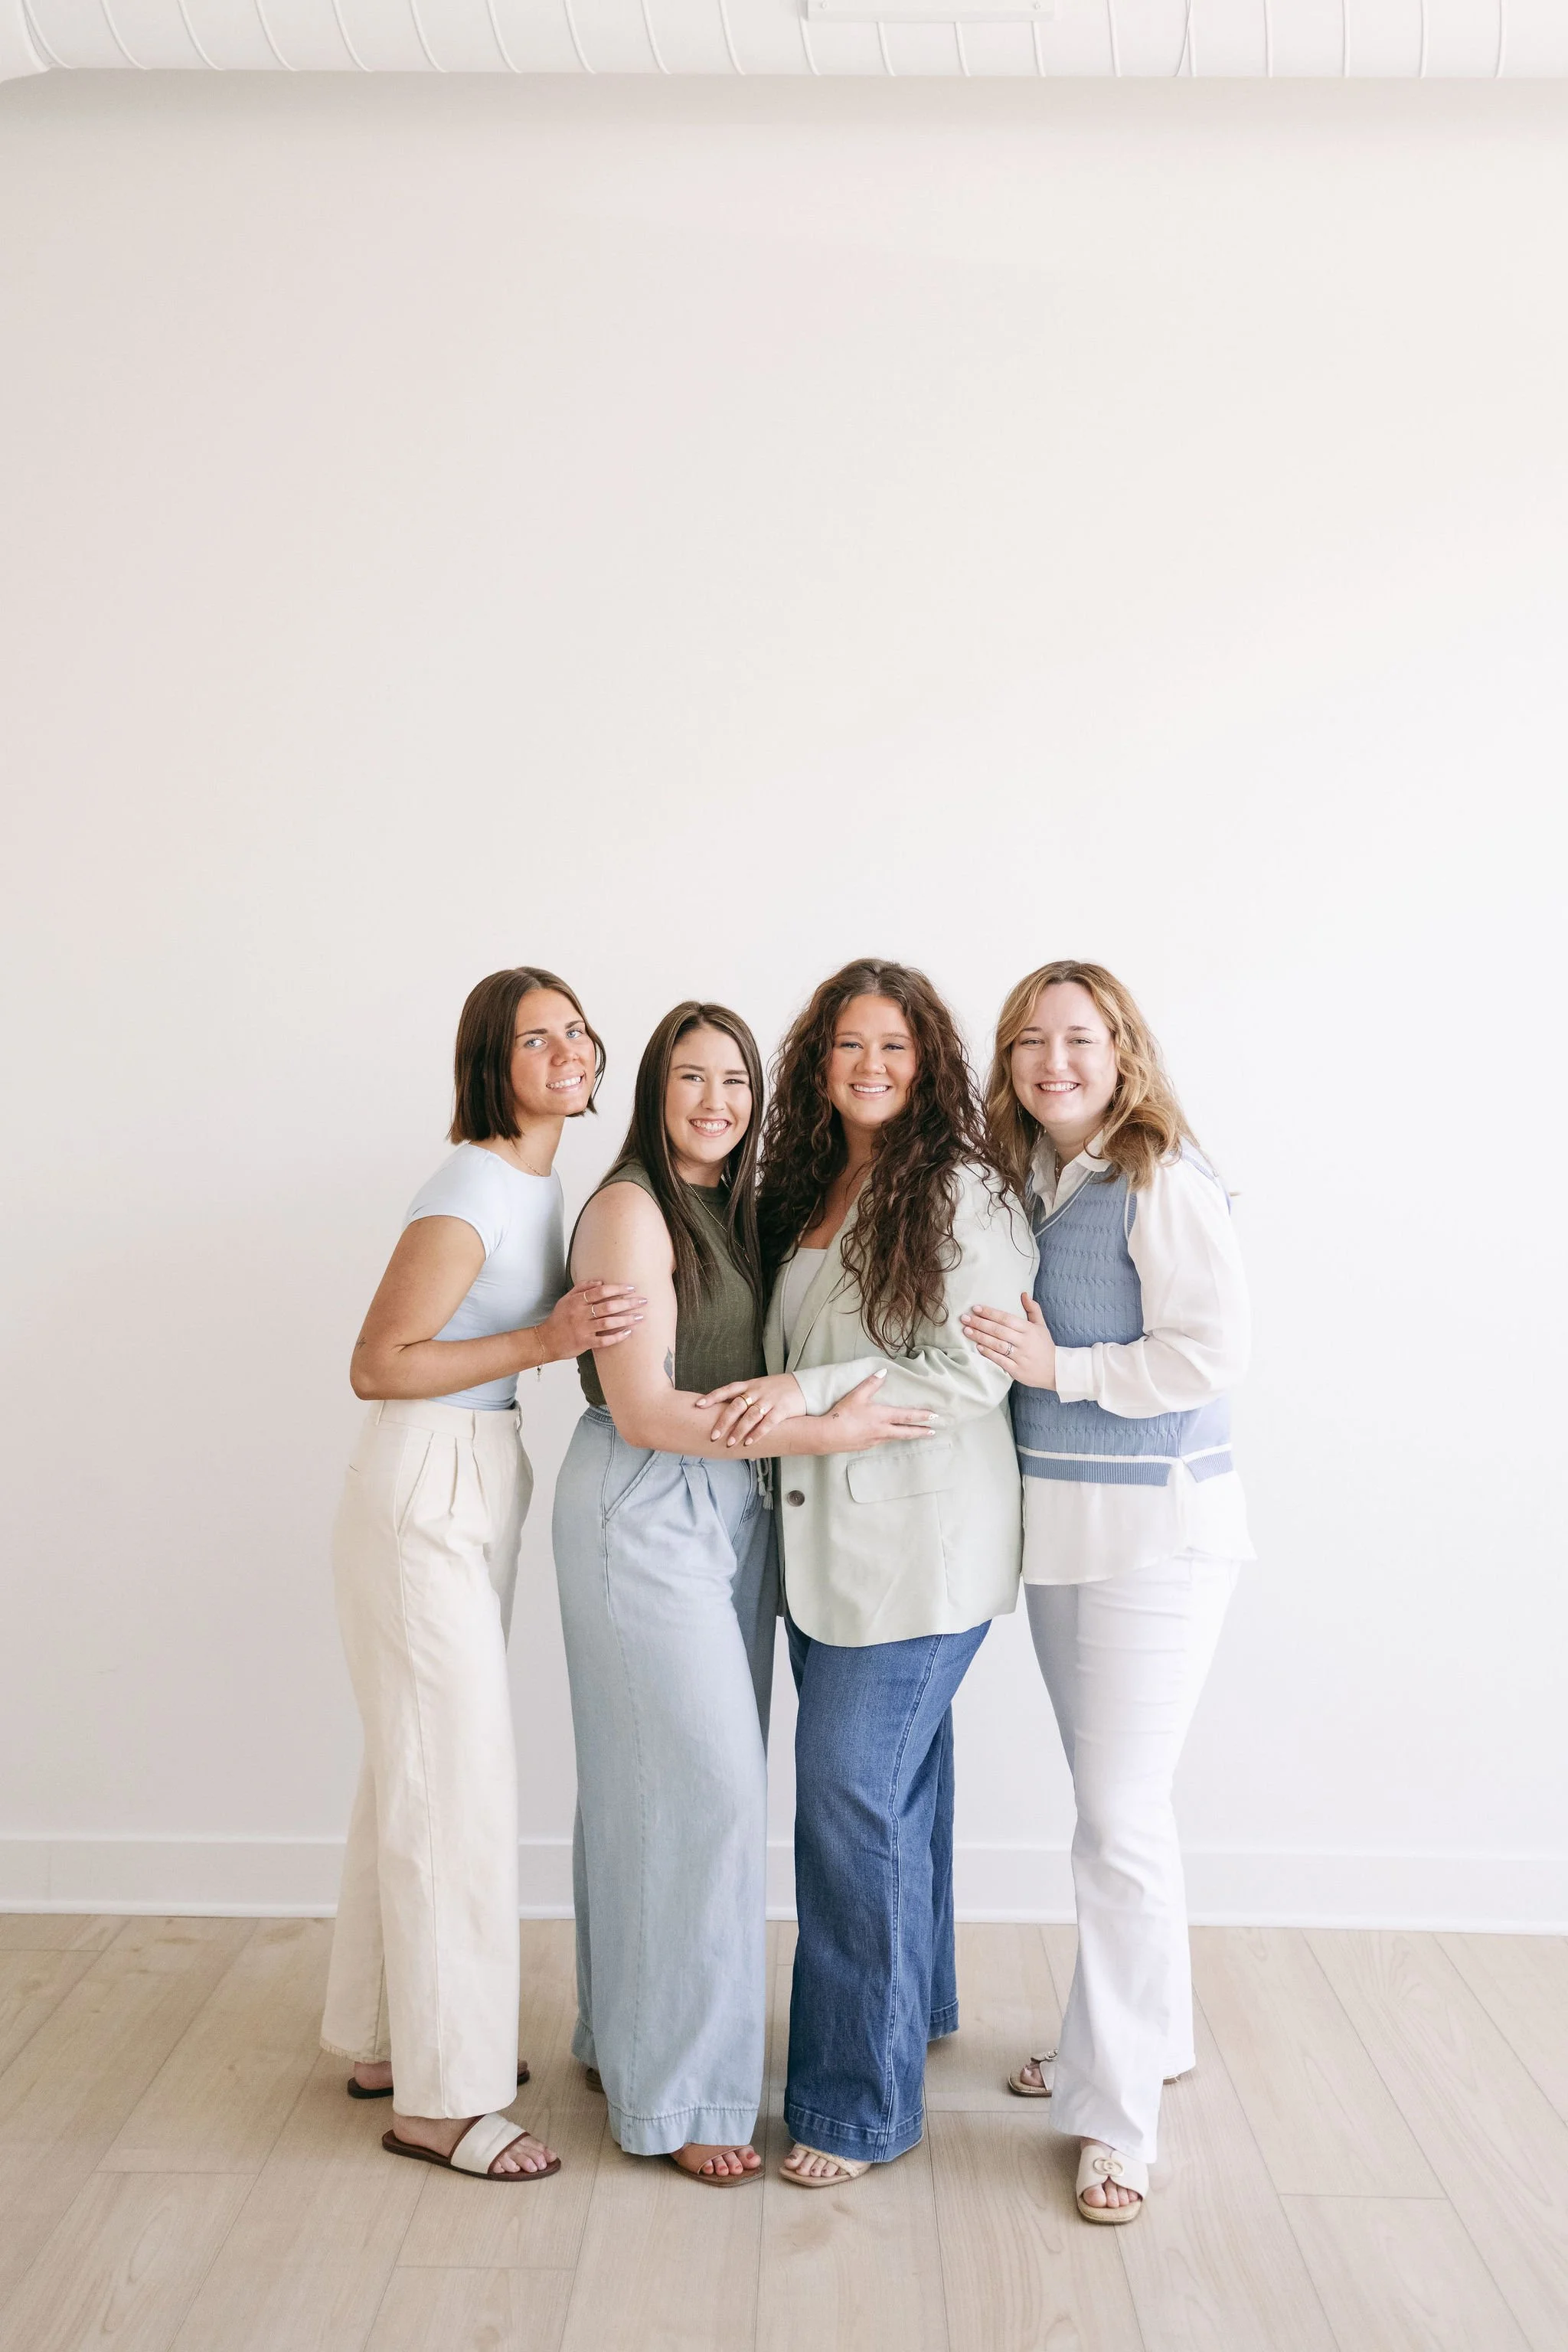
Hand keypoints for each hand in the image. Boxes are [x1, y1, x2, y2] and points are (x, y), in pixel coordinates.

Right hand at [536, 1282, 644, 1363]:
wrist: (546, 1340)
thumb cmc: (559, 1319)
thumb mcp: (566, 1299)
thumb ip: (582, 1288)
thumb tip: (600, 1281)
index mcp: (577, 1301)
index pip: (600, 1291)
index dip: (617, 1289)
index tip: (631, 1288)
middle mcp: (580, 1314)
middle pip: (608, 1306)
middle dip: (627, 1303)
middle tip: (642, 1301)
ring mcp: (583, 1329)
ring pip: (608, 1323)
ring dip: (626, 1319)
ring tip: (639, 1317)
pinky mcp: (585, 1343)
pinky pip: (604, 1340)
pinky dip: (617, 1337)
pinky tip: (628, 1333)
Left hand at [698, 1372, 808, 1449]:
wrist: (805, 1386)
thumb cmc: (778, 1390)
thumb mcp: (760, 1387)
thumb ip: (744, 1397)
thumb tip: (725, 1411)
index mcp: (750, 1385)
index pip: (727, 1390)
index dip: (712, 1397)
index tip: (698, 1405)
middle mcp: (757, 1391)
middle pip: (736, 1406)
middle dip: (724, 1421)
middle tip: (713, 1435)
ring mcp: (770, 1400)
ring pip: (750, 1416)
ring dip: (739, 1431)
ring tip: (730, 1443)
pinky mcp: (782, 1410)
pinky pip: (768, 1423)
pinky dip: (757, 1434)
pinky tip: (749, 1443)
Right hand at [817, 1372, 939, 1451]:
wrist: (828, 1435)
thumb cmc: (842, 1414)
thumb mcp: (856, 1395)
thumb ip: (871, 1383)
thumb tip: (883, 1372)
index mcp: (882, 1416)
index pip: (907, 1416)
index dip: (921, 1416)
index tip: (934, 1416)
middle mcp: (882, 1430)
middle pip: (906, 1432)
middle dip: (921, 1432)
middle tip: (933, 1432)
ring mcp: (875, 1440)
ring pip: (896, 1438)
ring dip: (907, 1435)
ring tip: (916, 1434)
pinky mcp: (867, 1446)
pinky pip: (883, 1441)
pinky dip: (891, 1438)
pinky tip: (889, 1436)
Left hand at [960, 1293, 1056, 1388]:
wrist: (1056, 1371)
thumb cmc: (1045, 1346)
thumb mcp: (1041, 1326)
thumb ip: (1033, 1309)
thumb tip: (1023, 1294)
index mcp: (1029, 1330)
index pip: (1007, 1318)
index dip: (990, 1313)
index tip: (976, 1308)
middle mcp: (1024, 1342)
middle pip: (999, 1330)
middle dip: (980, 1323)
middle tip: (965, 1318)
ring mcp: (1020, 1356)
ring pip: (997, 1345)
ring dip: (980, 1337)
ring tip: (967, 1331)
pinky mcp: (1017, 1370)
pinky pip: (1000, 1360)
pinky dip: (988, 1353)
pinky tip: (978, 1346)